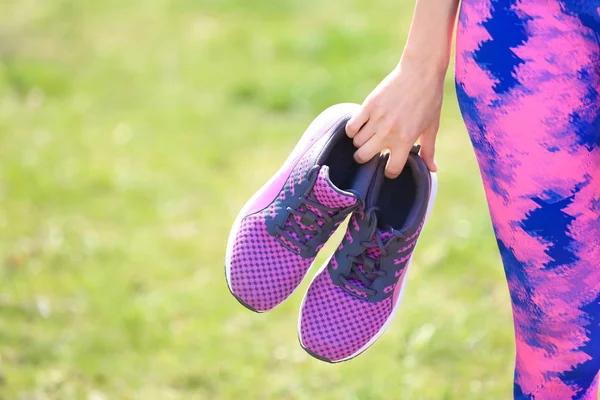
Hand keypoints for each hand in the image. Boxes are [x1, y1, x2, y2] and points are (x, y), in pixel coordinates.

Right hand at [346, 60, 444, 177]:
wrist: (420, 71)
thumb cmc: (429, 100)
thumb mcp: (431, 126)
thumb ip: (429, 150)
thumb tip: (432, 169)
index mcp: (405, 140)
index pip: (391, 169)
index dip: (390, 171)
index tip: (390, 166)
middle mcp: (388, 132)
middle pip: (363, 157)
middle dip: (366, 159)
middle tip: (372, 152)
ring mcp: (376, 119)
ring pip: (356, 142)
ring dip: (361, 143)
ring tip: (369, 137)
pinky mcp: (368, 106)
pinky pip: (350, 126)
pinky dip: (352, 130)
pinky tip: (360, 127)